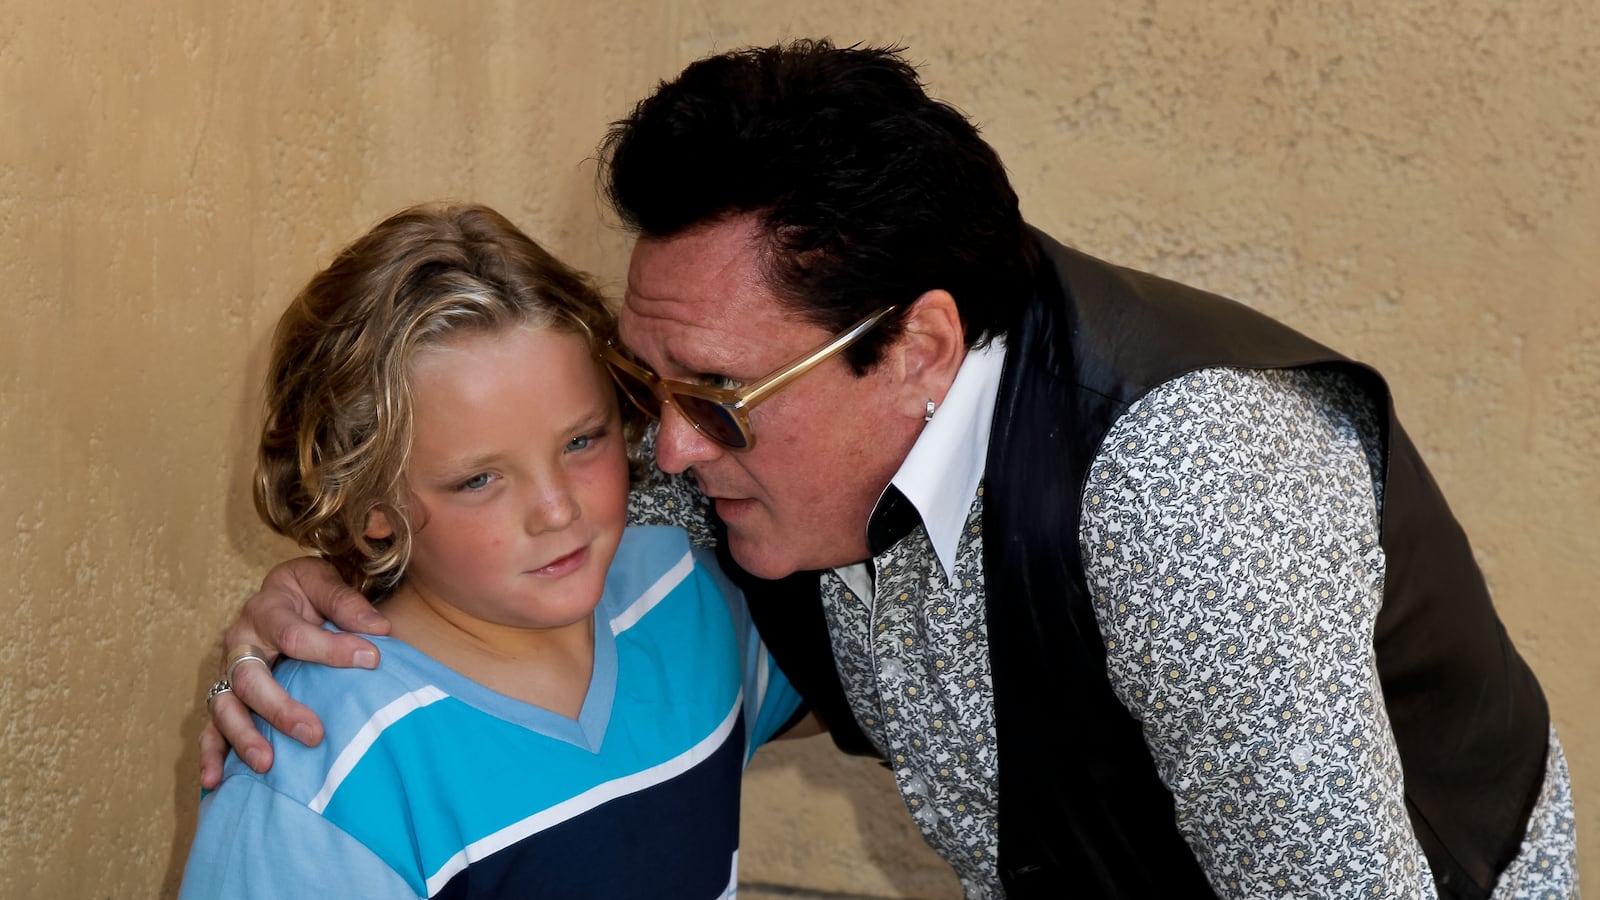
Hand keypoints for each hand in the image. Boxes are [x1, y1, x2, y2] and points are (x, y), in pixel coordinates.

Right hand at [198, 556, 390, 788]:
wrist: (283, 592)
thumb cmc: (308, 591)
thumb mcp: (325, 580)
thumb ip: (347, 603)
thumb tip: (379, 629)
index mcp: (267, 610)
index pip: (294, 635)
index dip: (331, 649)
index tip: (371, 659)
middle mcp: (240, 642)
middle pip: (250, 679)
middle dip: (279, 709)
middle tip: (314, 734)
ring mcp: (228, 672)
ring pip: (225, 707)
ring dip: (243, 737)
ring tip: (267, 764)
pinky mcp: (225, 696)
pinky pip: (211, 728)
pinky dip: (210, 755)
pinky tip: (215, 781)